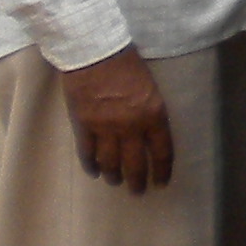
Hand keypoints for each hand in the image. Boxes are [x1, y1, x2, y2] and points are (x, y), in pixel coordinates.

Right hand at [58, 45, 173, 193]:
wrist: (96, 53)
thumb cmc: (128, 64)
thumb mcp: (151, 88)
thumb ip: (151, 112)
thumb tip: (149, 133)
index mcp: (154, 115)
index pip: (162, 152)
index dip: (162, 170)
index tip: (161, 183)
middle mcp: (131, 127)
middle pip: (135, 163)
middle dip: (137, 181)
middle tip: (138, 192)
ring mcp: (105, 128)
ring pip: (111, 162)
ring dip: (114, 175)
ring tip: (116, 182)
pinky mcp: (84, 125)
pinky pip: (87, 152)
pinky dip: (91, 164)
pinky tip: (94, 172)